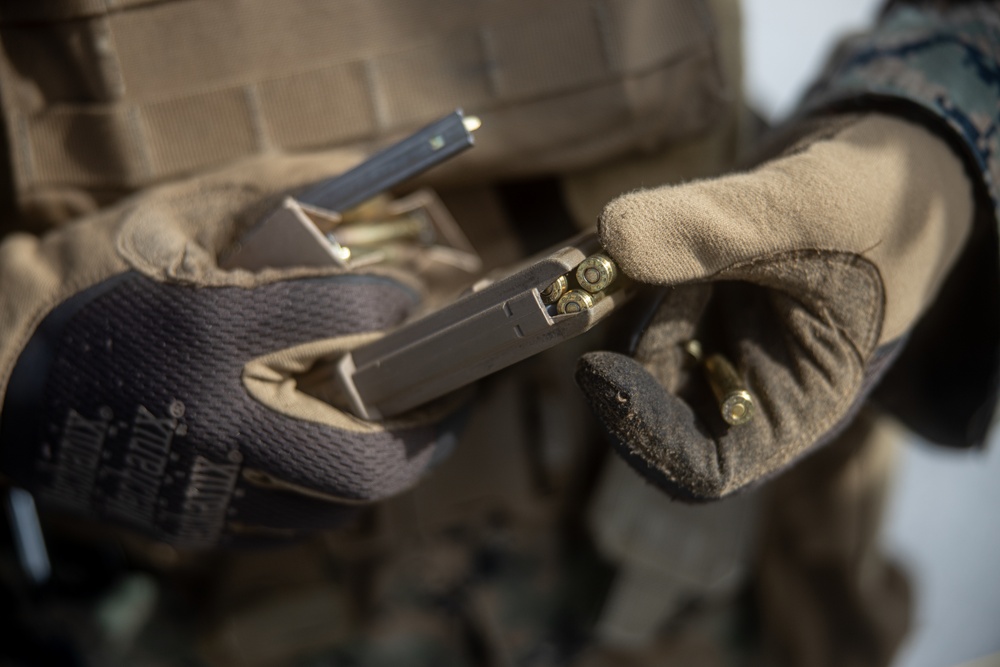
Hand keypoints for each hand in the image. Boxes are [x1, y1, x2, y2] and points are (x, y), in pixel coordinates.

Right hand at [0, 153, 457, 547]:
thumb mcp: (176, 216)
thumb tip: (371, 190)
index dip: (393, 303)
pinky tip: (346, 459)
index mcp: (211, 331)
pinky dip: (335, 494)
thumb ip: (276, 195)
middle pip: (365, 458)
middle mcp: (214, 418)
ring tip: (413, 427)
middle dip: (433, 431)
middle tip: (458, 395)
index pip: (345, 317)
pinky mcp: (191, 520)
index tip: (410, 298)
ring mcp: (204, 484)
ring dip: (392, 465)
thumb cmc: (89, 282)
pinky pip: (292, 527)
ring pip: (337, 505)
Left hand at [576, 113, 973, 499]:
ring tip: (684, 232)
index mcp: (798, 405)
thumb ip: (715, 227)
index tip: (597, 370)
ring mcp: (720, 347)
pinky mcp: (695, 306)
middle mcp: (752, 389)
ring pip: (641, 352)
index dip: (643, 433)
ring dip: (634, 298)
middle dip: (627, 353)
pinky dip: (633, 269)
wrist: (885, 158)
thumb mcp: (809, 206)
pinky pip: (639, 305)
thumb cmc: (879, 197)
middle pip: (657, 411)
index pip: (706, 466)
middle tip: (599, 283)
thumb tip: (611, 240)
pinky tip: (668, 227)